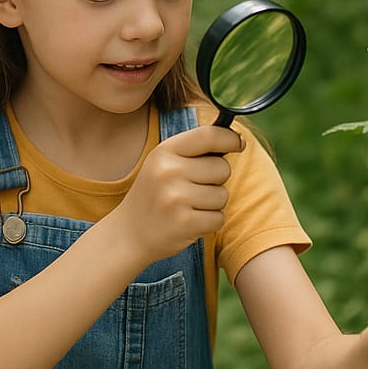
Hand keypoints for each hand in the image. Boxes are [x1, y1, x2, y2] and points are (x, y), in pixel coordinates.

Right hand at [117, 124, 241, 266]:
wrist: (129, 233)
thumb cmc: (155, 194)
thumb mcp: (163, 163)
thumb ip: (193, 150)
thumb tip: (235, 139)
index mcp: (164, 151)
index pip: (208, 135)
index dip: (230, 138)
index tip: (238, 144)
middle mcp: (168, 171)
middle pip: (222, 168)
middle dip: (216, 179)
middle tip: (194, 188)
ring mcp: (176, 198)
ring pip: (222, 195)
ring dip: (212, 203)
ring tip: (188, 206)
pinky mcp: (185, 223)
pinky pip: (219, 218)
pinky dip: (210, 222)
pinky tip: (189, 221)